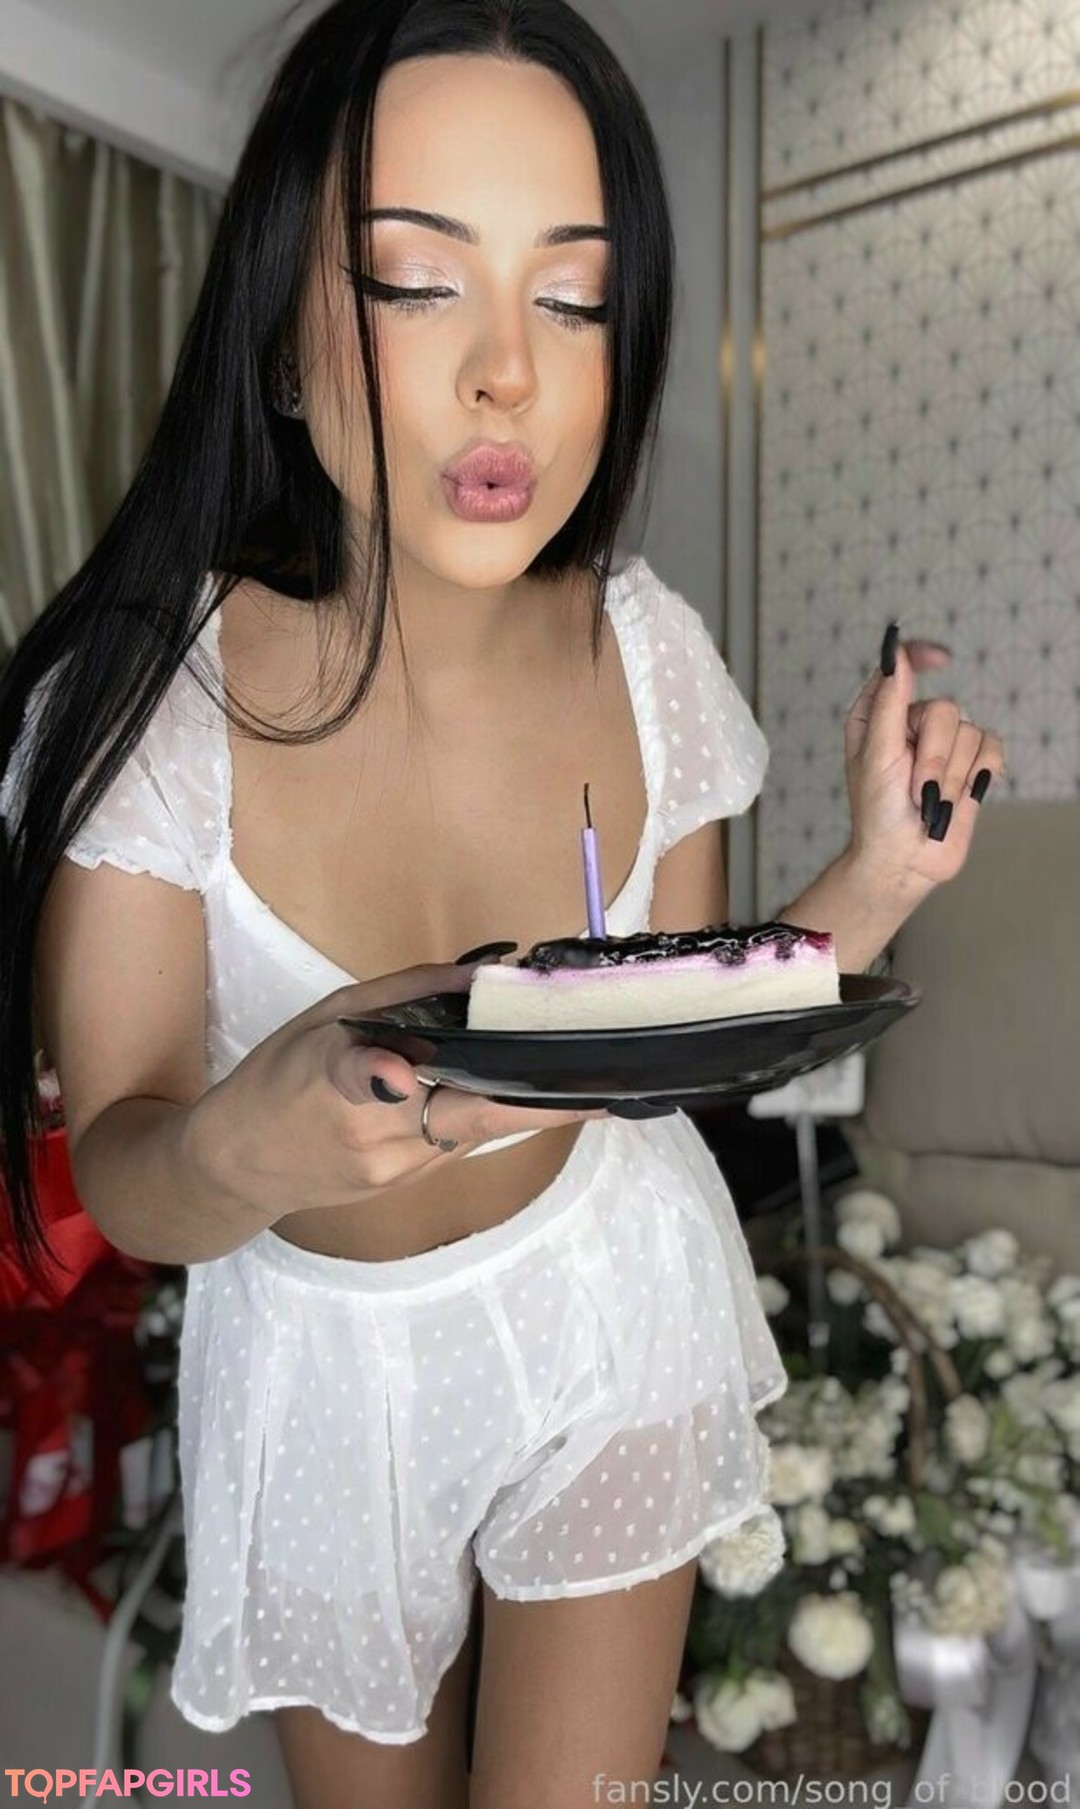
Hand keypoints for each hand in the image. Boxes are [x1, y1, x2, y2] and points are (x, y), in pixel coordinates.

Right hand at [188, 958, 606, 1217]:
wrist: (236, 1168)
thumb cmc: (276, 1077)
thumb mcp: (324, 1016)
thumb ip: (402, 995)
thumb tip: (481, 973)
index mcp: (333, 1078)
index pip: (370, 1079)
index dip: (397, 1075)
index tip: (426, 1072)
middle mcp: (369, 1135)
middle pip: (465, 1118)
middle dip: (538, 1102)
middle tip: (605, 1083)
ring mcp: (392, 1170)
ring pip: (474, 1130)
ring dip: (524, 1103)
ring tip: (582, 1070)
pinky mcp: (404, 1185)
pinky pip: (460, 1140)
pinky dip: (489, 1112)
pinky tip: (522, 1091)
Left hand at [842, 631, 1005, 895]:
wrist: (904, 861)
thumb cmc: (878, 813)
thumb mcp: (876, 757)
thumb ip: (889, 705)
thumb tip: (898, 657)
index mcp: (877, 716)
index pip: (900, 667)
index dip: (920, 657)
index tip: (941, 659)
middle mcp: (911, 724)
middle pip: (945, 709)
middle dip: (934, 755)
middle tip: (917, 787)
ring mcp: (944, 745)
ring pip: (969, 732)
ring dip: (951, 776)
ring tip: (931, 801)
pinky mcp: (971, 765)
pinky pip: (992, 748)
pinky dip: (977, 775)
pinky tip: (958, 795)